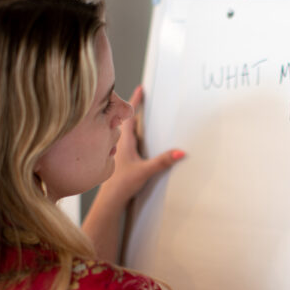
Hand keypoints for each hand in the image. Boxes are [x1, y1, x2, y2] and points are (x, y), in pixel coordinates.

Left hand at [101, 85, 183, 204]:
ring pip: (122, 130)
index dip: (135, 101)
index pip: (128, 115)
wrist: (109, 200)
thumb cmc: (121, 184)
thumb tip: (180, 152)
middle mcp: (117, 142)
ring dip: (130, 121)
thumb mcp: (145, 170)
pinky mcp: (117, 158)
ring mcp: (116, 150)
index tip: (141, 89)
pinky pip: (123, 140)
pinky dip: (129, 134)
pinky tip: (136, 139)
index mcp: (123, 140)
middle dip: (132, 107)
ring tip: (139, 114)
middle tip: (141, 97)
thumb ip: (163, 161)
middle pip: (125, 119)